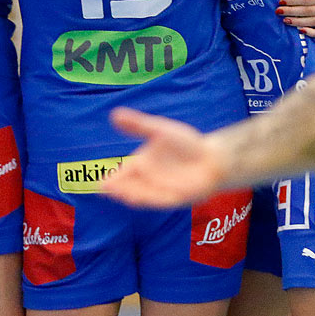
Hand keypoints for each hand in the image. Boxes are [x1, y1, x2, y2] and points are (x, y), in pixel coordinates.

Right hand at [99, 107, 227, 208]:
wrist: (213, 157)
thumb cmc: (187, 144)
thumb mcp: (161, 130)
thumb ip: (139, 125)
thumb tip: (114, 114)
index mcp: (141, 165)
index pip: (123, 174)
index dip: (112, 181)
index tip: (101, 184)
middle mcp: (148, 180)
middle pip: (129, 187)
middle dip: (119, 190)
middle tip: (107, 189)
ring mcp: (161, 191)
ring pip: (143, 196)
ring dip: (132, 196)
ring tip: (122, 194)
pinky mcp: (175, 199)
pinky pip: (161, 201)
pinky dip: (151, 200)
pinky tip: (142, 199)